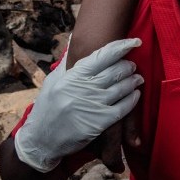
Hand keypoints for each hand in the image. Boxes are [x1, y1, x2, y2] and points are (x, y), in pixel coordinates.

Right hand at [14, 38, 143, 171]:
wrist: (41, 140)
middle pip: (116, 70)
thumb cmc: (47, 107)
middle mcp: (83, 88)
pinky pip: (124, 107)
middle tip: (132, 65)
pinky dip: (133, 99)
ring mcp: (92, 105)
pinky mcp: (99, 122)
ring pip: (122, 87)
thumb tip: (75, 39)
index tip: (135, 41)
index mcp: (72, 76)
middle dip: (128, 66)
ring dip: (134, 81)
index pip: (103, 55)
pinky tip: (136, 95)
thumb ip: (68, 62)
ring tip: (137, 78)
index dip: (122, 46)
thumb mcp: (53, 81)